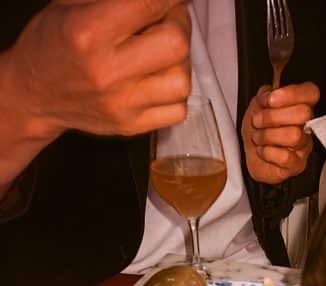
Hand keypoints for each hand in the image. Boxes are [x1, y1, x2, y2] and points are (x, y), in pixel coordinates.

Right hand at [2, 0, 190, 141]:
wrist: (35, 94)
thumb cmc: (56, 40)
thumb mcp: (73, 2)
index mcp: (88, 32)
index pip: (151, 4)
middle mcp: (107, 72)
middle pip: (176, 44)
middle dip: (178, 23)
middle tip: (166, 18)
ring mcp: (121, 105)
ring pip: (182, 81)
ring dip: (180, 60)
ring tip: (161, 51)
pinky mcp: (131, 126)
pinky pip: (178, 110)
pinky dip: (175, 92)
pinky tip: (158, 78)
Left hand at [242, 82, 319, 184]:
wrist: (248, 153)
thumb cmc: (257, 129)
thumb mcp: (257, 104)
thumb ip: (266, 93)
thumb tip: (271, 94)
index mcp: (300, 106)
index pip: (311, 92)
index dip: (291, 94)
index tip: (270, 100)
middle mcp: (306, 126)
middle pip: (303, 113)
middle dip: (273, 116)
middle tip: (257, 121)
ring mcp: (304, 146)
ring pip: (294, 136)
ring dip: (268, 136)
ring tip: (258, 138)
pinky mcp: (297, 165)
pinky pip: (286, 157)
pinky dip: (267, 153)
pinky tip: (262, 151)